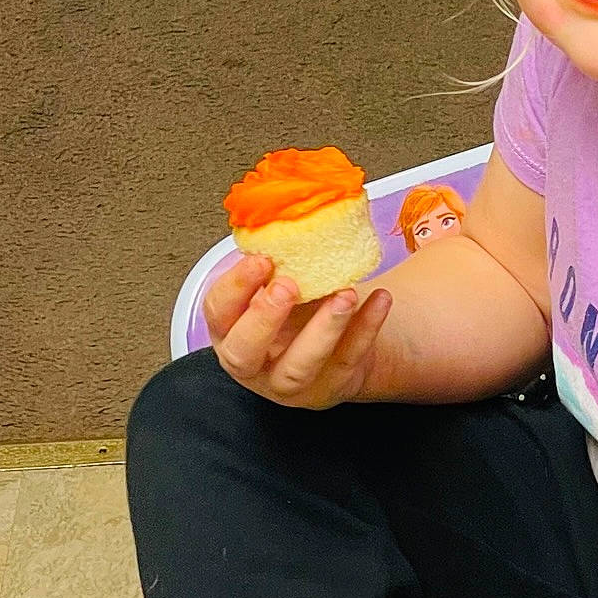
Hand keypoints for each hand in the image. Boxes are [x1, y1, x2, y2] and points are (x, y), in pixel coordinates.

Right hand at [204, 254, 391, 408]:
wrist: (341, 338)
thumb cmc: (300, 306)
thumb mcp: (281, 283)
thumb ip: (277, 262)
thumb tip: (287, 212)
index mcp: (231, 331)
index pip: (218, 312)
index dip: (236, 287)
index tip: (261, 260)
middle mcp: (254, 364)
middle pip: (244, 353)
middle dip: (264, 318)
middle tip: (288, 285)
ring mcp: (291, 383)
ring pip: (299, 366)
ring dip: (323, 328)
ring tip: (346, 293)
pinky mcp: (332, 386)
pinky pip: (348, 360)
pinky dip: (366, 329)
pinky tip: (379, 299)